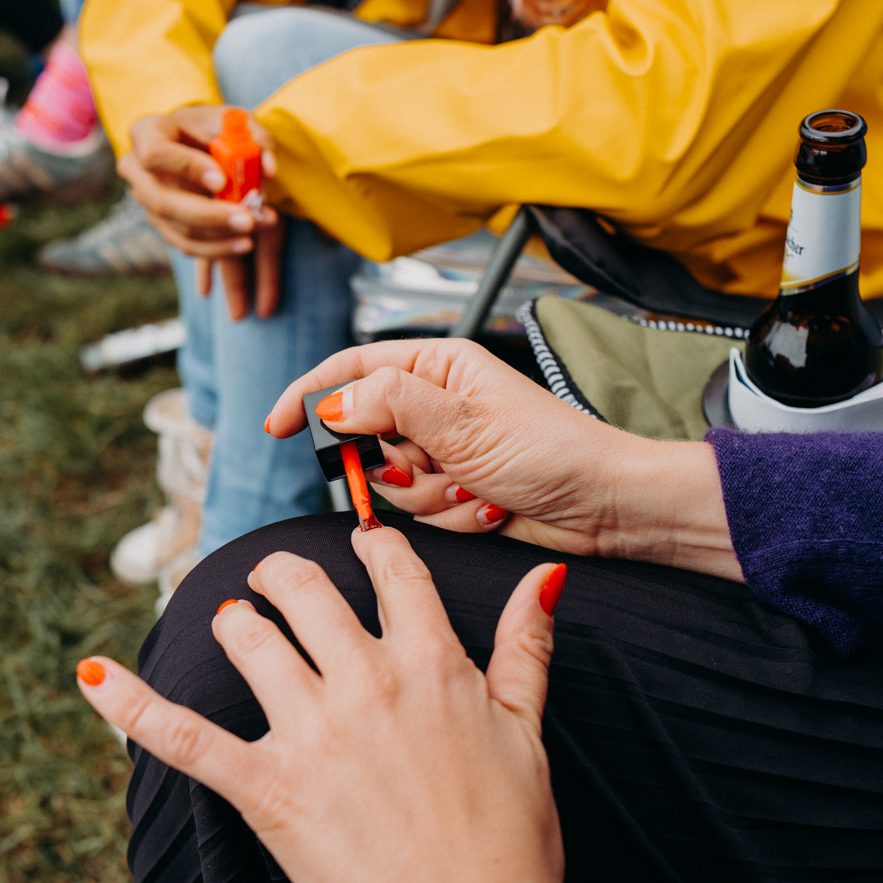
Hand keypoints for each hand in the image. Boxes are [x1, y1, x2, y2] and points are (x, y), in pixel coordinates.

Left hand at [76, 526, 597, 882]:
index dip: (371, 548)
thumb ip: (525, 648)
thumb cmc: (511, 841)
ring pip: (246, 639)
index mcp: (432, 663)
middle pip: (303, 590)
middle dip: (282, 577)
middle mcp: (365, 682)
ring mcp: (310, 733)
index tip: (361, 547)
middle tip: (273, 583)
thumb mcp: (529, 733)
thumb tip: (541, 581)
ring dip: (234, 625)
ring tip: (234, 628)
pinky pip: (182, 735)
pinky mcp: (265, 789)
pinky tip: (91, 675)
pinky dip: (130, 703)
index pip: (390, 571)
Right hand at [119, 106, 283, 319]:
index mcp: (147, 132)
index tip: (222, 180)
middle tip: (248, 220)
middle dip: (210, 215)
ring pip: (178, 229)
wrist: (195, 142)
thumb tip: (268, 172)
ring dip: (221, 235)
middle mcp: (136, 170)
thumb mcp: (234, 120)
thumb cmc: (213, 128)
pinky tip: (244, 243)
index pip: (155, 154)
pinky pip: (186, 245)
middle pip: (164, 202)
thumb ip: (256, 138)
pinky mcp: (161, 224)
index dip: (187, 168)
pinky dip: (217, 248)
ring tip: (256, 228)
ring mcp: (146, 201)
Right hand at [266, 339, 742, 578]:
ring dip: (435, 496)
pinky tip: (492, 507)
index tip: (278, 427)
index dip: (310, 397)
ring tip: (480, 488)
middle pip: (365, 436)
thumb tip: (332, 402)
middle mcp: (437, 404)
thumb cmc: (554, 451)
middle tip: (433, 468)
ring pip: (392, 483)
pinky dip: (455, 516)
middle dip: (397, 465)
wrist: (605, 508)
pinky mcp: (458, 490)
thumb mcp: (464, 423)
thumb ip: (390, 406)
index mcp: (439, 366)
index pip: (352, 370)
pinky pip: (422, 512)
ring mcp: (447, 450)